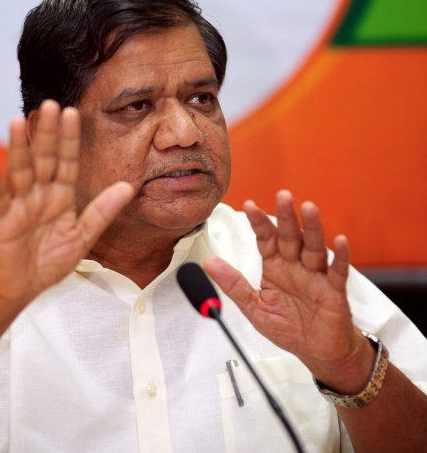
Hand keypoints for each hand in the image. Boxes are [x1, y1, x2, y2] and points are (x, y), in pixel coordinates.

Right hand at [0, 100, 133, 309]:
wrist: (21, 287)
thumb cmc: (49, 261)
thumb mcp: (83, 236)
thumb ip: (102, 211)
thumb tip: (127, 187)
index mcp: (61, 197)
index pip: (67, 162)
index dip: (70, 140)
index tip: (73, 113)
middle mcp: (40, 195)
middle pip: (44, 159)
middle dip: (48, 134)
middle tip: (50, 105)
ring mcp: (20, 205)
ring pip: (20, 171)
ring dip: (19, 147)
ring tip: (19, 121)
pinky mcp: (2, 220)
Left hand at [204, 190, 373, 389]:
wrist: (317, 352)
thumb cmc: (288, 327)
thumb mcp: (253, 307)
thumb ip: (233, 284)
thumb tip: (209, 262)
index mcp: (276, 267)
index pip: (266, 239)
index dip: (259, 223)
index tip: (249, 205)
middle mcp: (296, 267)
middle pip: (290, 237)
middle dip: (285, 217)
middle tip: (282, 195)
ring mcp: (316, 277)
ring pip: (314, 248)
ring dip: (312, 228)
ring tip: (308, 208)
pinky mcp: (334, 292)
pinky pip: (338, 272)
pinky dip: (340, 257)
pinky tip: (339, 241)